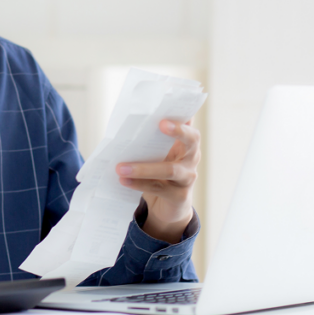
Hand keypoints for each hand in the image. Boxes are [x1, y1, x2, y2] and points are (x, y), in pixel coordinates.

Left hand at [116, 119, 200, 243]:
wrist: (166, 207)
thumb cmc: (159, 174)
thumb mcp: (158, 155)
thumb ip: (151, 141)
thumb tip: (129, 125)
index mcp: (186, 143)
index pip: (189, 124)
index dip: (184, 116)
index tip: (172, 107)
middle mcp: (192, 158)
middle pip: (192, 140)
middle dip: (178, 131)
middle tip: (161, 124)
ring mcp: (188, 177)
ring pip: (169, 169)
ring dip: (143, 168)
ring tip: (120, 167)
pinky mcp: (180, 196)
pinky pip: (159, 188)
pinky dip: (139, 183)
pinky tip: (124, 180)